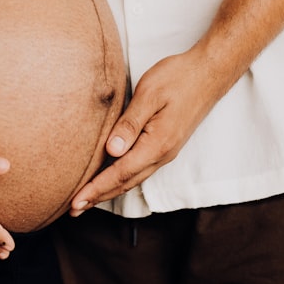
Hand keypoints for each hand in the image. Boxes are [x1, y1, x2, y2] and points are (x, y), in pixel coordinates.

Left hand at [71, 50, 211, 212]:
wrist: (209, 73)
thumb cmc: (179, 78)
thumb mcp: (149, 94)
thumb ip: (130, 124)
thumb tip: (111, 151)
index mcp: (156, 144)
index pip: (119, 173)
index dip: (95, 189)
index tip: (75, 202)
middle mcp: (162, 154)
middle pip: (125, 183)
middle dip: (98, 197)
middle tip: (73, 209)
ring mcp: (166, 151)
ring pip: (133, 178)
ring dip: (109, 190)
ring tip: (88, 199)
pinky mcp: (166, 145)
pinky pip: (140, 169)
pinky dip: (121, 179)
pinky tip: (111, 179)